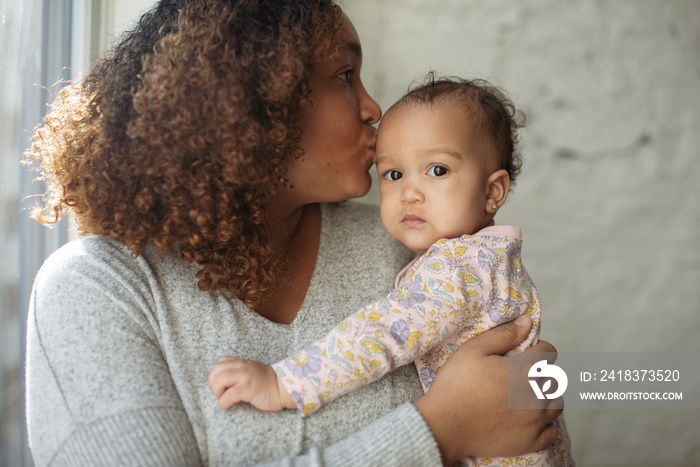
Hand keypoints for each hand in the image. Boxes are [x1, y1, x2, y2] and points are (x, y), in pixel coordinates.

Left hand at [208, 356, 296, 411]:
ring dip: (216, 392)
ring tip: (222, 398)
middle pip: (216, 371)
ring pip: (219, 380)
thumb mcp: (252, 370)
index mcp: (242, 363)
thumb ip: (239, 370)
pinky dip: (223, 402)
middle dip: (213, 384)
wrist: (284, 387)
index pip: (220, 362)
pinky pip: (228, 395)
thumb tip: (222, 380)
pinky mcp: (248, 389)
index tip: (219, 384)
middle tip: (219, 393)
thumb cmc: (268, 382)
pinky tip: (226, 406)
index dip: (215, 374)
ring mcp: (245, 377)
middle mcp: (242, 367)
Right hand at [414, 315, 561, 463]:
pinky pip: (552, 430)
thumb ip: (503, 334)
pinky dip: (544, 423)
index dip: (538, 348)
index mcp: (525, 370)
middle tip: (517, 375)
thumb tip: (526, 322)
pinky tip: (528, 418)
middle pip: (554, 377)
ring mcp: (536, 421)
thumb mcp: (473, 350)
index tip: (525, 353)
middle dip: (540, 372)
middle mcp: (537, 395)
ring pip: (556, 403)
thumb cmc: (456, 385)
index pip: (549, 351)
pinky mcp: (531, 442)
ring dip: (546, 396)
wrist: (444, 426)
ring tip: (525, 396)